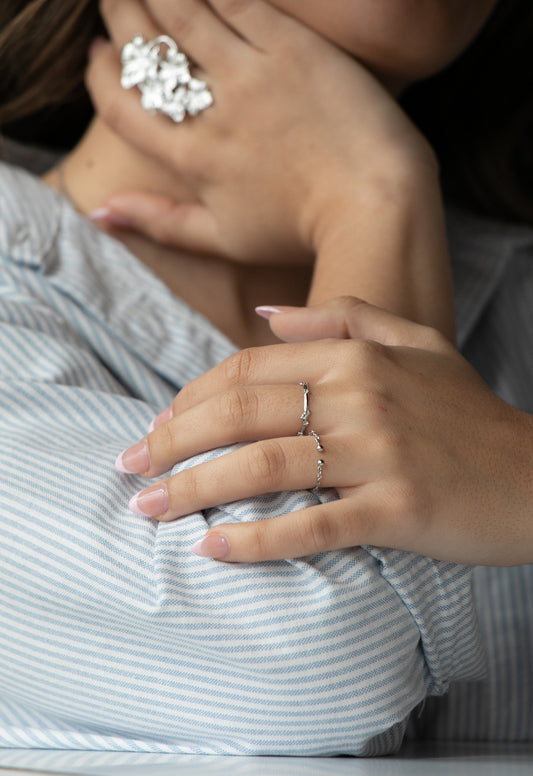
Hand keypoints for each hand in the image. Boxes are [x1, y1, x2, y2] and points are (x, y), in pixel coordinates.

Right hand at [87, 0, 433, 264]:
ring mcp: (250, 75)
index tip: (98, 54)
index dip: (99, 76)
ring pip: (180, 9)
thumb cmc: (302, 231)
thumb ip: (160, 223)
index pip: (121, 108)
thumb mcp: (224, 240)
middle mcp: (211, 113)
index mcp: (192, 161)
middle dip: (119, 11)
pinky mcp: (291, 46)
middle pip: (144, 49)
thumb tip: (98, 212)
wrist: (373, 207)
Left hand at [115, 297, 532, 565]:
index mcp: (354, 356)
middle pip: (241, 414)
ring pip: (265, 466)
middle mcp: (361, 396)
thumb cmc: (468, 412)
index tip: (156, 424)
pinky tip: (214, 550)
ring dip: (196, 489)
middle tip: (128, 466)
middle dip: (172, 440)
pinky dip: (258, 540)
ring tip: (147, 509)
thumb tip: (269, 314)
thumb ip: (342, 318)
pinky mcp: (397, 509)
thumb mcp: (416, 342)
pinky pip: (312, 526)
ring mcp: (379, 453)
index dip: (190, 397)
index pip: (245, 370)